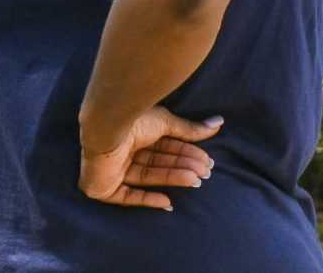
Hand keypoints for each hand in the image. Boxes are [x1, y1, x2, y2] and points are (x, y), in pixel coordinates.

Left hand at [79, 108, 221, 209]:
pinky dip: (147, 199)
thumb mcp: (165, 122)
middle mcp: (123, 149)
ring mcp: (112, 167)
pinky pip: (127, 196)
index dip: (185, 154)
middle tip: (205, 173)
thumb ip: (190, 129)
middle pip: (157, 162)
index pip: (163, 146)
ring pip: (147, 176)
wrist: (105, 127)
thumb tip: (219, 123)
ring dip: (172, 178)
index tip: (207, 161)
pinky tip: (168, 202)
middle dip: (182, 166)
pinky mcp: (104, 186)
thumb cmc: (133, 119)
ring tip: (195, 180)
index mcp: (134, 132)